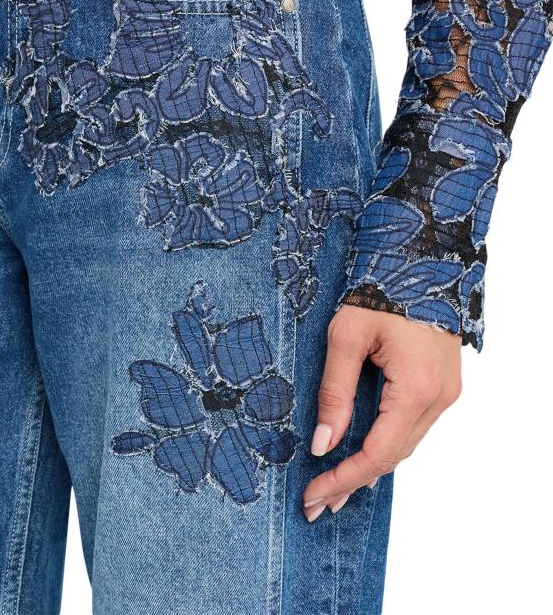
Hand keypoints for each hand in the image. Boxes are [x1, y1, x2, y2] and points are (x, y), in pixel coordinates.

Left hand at [302, 305, 462, 520]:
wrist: (420, 259)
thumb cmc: (381, 290)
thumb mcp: (346, 336)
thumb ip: (334, 392)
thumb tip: (323, 444)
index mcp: (416, 388)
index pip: (378, 453)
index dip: (344, 479)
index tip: (313, 495)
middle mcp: (439, 398)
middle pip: (393, 456)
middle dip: (353, 481)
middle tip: (317, 500)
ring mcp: (445, 392)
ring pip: (405, 444)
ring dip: (370, 466)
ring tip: (334, 486)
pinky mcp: (442, 384)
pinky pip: (412, 425)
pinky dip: (385, 443)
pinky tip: (362, 452)